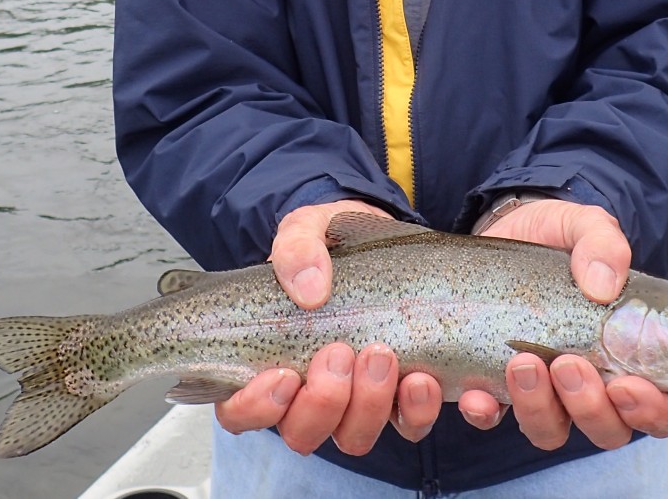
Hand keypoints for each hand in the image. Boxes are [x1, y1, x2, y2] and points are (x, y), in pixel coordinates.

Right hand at [213, 200, 444, 451]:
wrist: (385, 238)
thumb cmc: (331, 243)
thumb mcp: (307, 228)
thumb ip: (296, 248)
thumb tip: (309, 288)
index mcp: (265, 361)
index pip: (239, 412)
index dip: (256, 407)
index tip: (284, 375)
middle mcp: (306, 394)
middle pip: (301, 433)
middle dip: (322, 403)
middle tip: (340, 351)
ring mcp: (354, 402)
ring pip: (352, 437)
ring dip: (368, 407)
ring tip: (383, 355)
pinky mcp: (399, 398)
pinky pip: (409, 426)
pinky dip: (419, 411)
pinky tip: (428, 380)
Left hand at [461, 200, 667, 449]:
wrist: (502, 227)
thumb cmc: (555, 235)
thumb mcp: (583, 225)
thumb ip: (603, 243)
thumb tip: (602, 284)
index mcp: (629, 353)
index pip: (659, 406)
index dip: (650, 410)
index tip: (625, 385)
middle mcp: (590, 381)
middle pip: (607, 429)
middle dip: (590, 407)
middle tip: (568, 364)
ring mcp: (542, 389)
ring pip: (551, 431)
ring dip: (539, 408)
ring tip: (522, 361)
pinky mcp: (494, 384)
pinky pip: (491, 419)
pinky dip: (484, 414)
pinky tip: (476, 394)